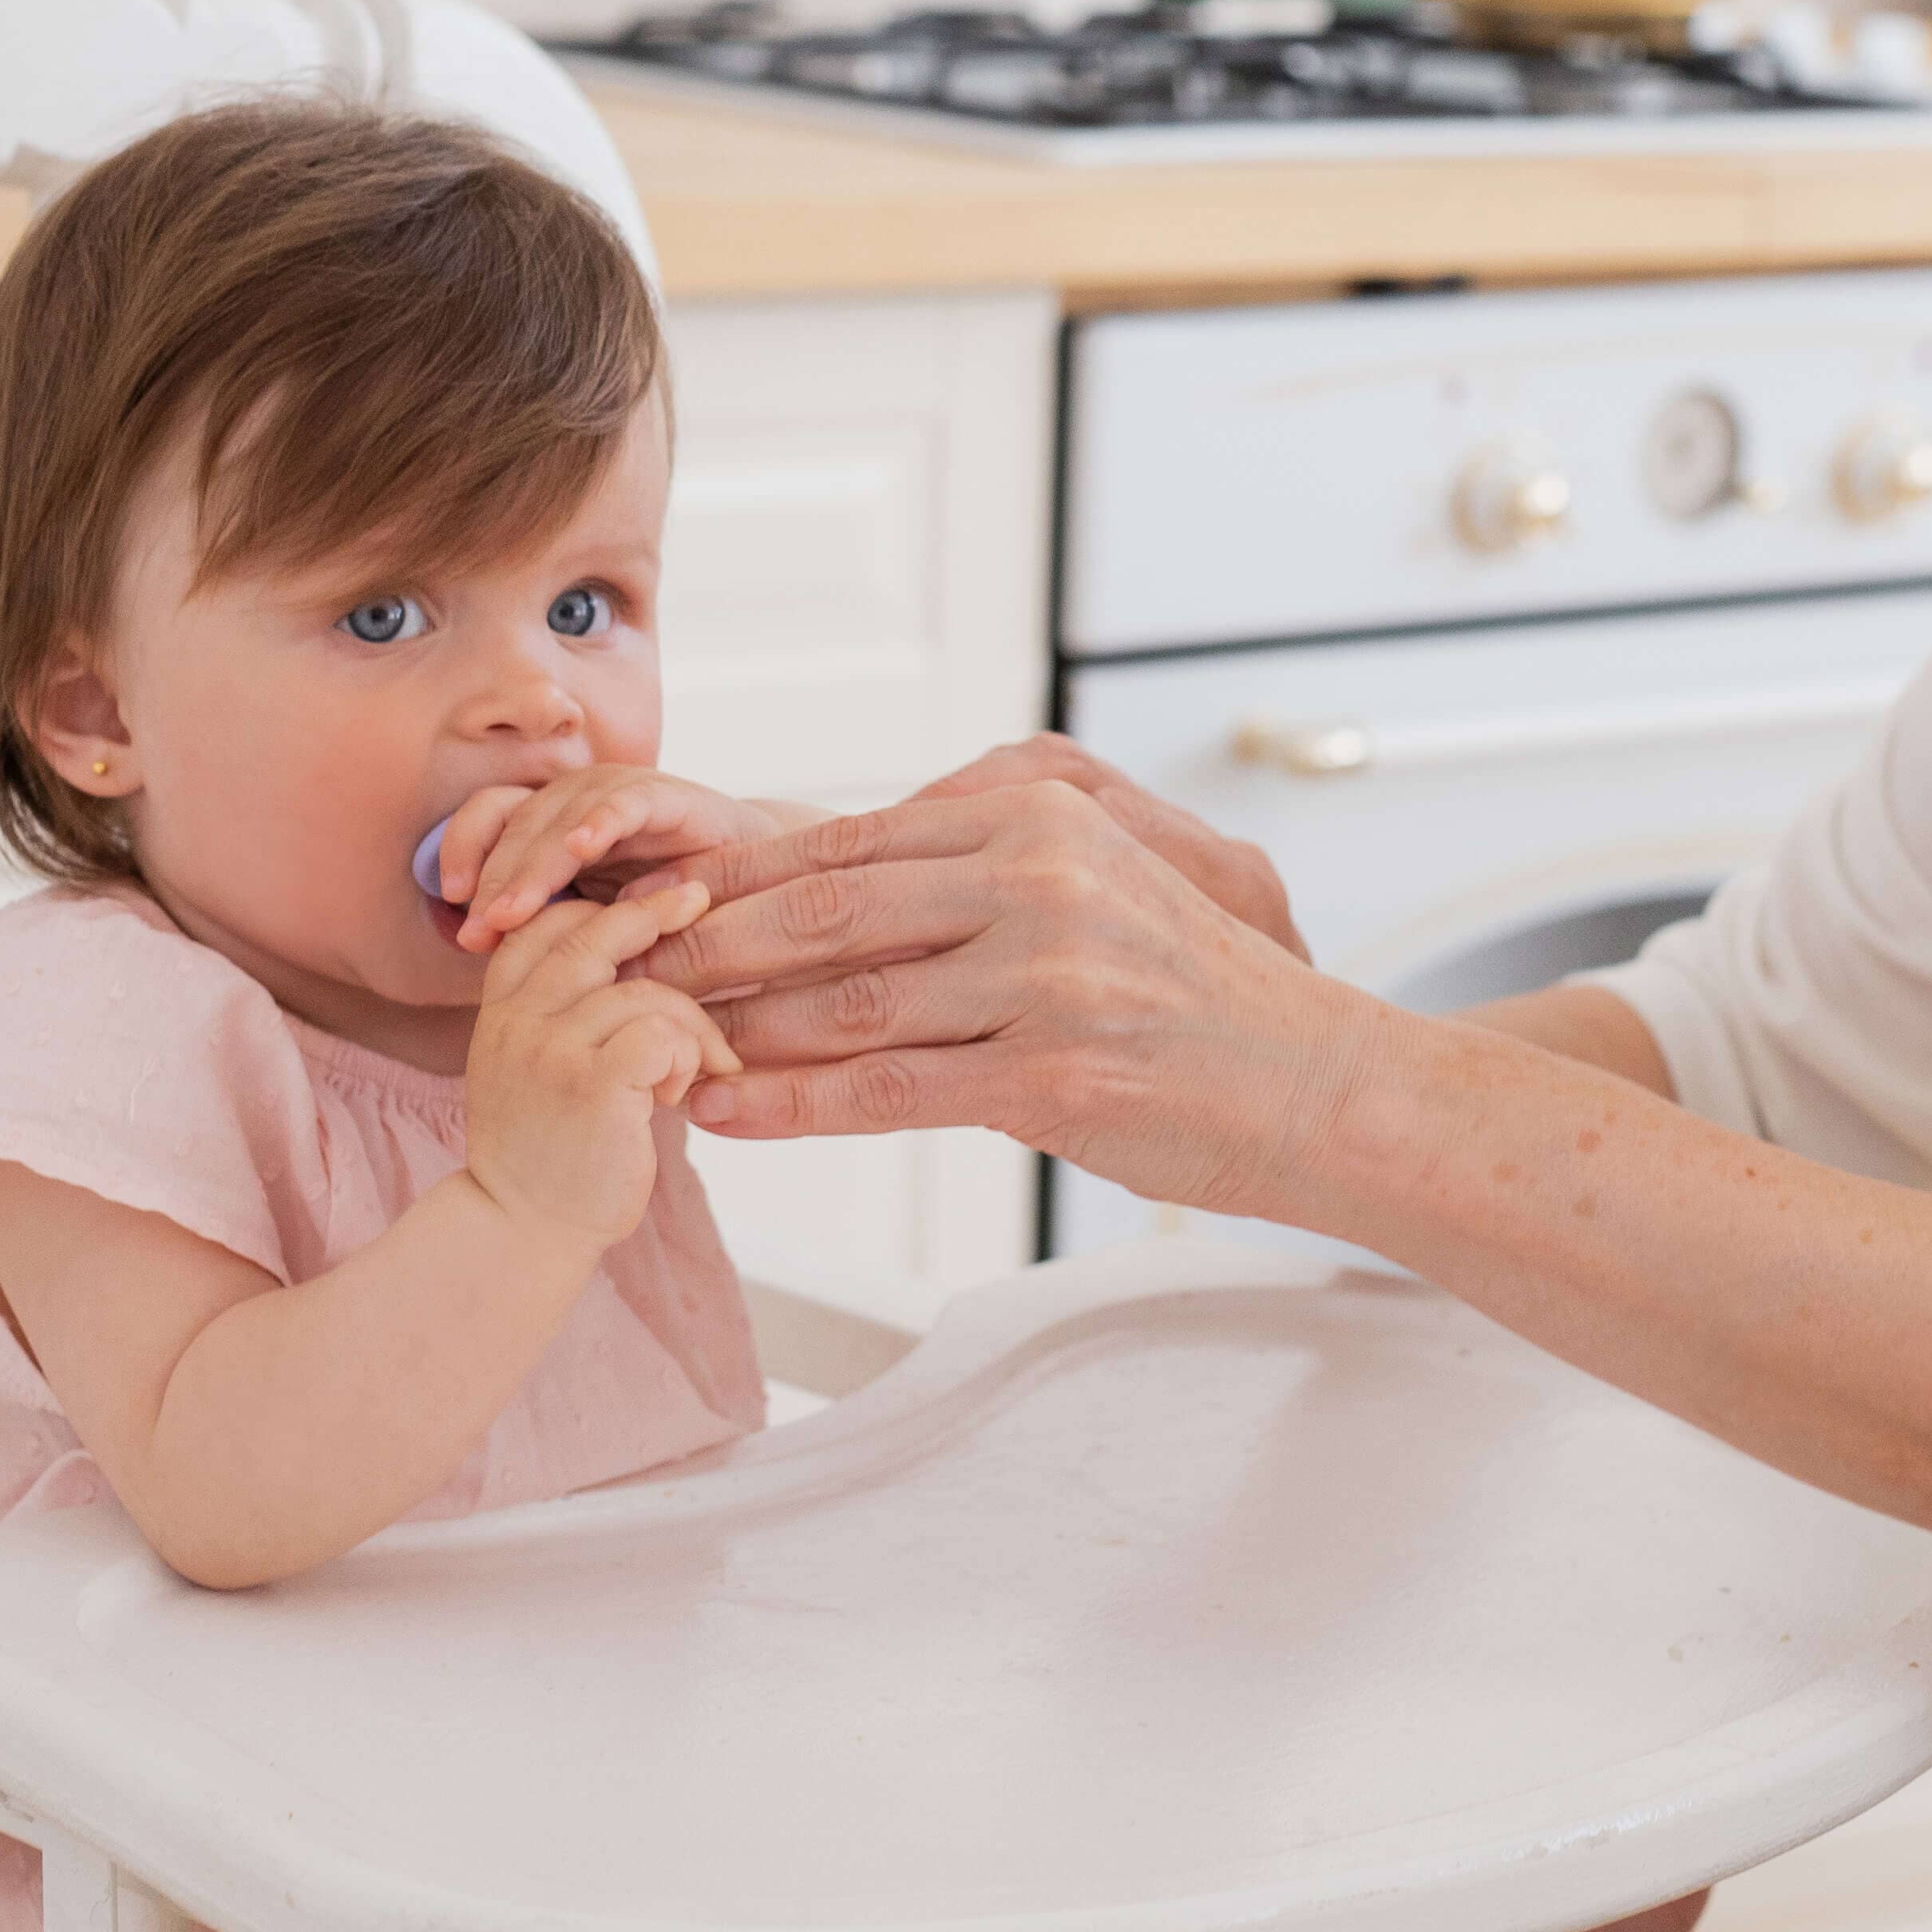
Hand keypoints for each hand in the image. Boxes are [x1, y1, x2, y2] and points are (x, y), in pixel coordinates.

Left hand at [435, 768, 790, 953]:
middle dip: (491, 873)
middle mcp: (581, 805)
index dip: (463, 856)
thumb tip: (488, 967)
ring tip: (513, 910)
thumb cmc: (674, 927)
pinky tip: (585, 848)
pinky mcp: (671, 797)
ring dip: (533, 860)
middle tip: (480, 929)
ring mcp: (623, 796)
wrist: (764, 901)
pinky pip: (628, 800)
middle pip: (514, 815)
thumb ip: (554, 940)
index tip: (457, 918)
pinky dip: (603, 821)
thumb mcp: (601, 937)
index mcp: (554, 830)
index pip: (490, 822)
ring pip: (560, 809)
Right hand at [463, 887, 741, 1255]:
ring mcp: (549, 1049)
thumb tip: (638, 950)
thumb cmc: (550, 1149)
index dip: (598, 905)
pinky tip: (676, 1094)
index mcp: (501, 1010)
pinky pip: (662, 1033)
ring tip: (691, 1074)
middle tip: (696, 898)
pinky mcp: (590, 1084)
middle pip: (594, 935)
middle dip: (653, 911)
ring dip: (688, 1028)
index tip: (649, 899)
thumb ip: (565, 1011)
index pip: (544, 924)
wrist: (522, 1230)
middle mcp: (517, 1020)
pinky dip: (686, 1057)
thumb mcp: (537, 1066)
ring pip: (646, 992)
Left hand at [651, 779, 1377, 1214]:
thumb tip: (841, 881)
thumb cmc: (1197, 995)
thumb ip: (982, 865)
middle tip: (612, 973)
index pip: (849, 841)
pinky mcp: (1054, 1073)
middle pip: (827, 909)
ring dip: (732, 1029)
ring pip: (845, 1001)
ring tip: (647, 1050)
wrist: (1319, 1084)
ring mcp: (1046, 975)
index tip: (650, 901)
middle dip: (705, 945)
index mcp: (1038, 818)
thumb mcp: (1098, 884)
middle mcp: (1038, 878)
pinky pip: (887, 1088)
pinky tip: (726, 1113)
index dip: (736, 876)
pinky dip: (791, 1103)